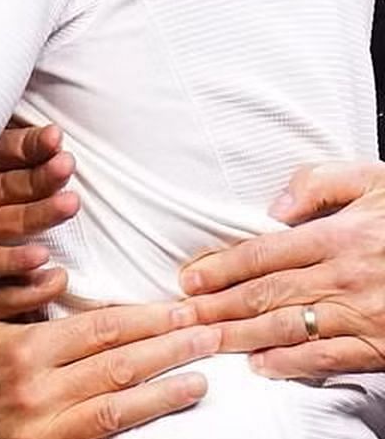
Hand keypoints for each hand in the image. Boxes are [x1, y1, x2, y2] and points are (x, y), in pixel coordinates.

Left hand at [0, 123, 79, 281]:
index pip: (17, 151)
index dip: (37, 145)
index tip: (54, 139)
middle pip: (26, 185)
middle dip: (48, 176)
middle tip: (65, 166)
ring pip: (19, 220)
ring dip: (46, 212)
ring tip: (69, 204)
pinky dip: (15, 260)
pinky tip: (40, 258)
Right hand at [0, 270, 216, 438]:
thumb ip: (12, 289)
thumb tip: (57, 272)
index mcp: (23, 347)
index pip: (99, 328)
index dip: (146, 319)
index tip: (181, 309)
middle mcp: (40, 386)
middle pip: (119, 363)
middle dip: (171, 347)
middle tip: (211, 333)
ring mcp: (49, 424)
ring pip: (121, 402)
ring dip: (168, 387)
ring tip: (203, 374)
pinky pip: (106, 433)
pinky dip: (141, 420)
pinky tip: (168, 408)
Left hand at [181, 160, 384, 377]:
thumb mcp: (374, 180)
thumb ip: (320, 183)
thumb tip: (274, 209)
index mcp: (339, 235)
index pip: (264, 254)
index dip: (221, 267)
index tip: (190, 278)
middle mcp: (345, 276)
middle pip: (266, 294)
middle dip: (218, 307)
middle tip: (182, 317)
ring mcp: (363, 314)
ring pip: (288, 327)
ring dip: (241, 336)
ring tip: (206, 341)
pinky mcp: (382, 345)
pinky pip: (329, 358)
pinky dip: (291, 364)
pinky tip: (262, 365)